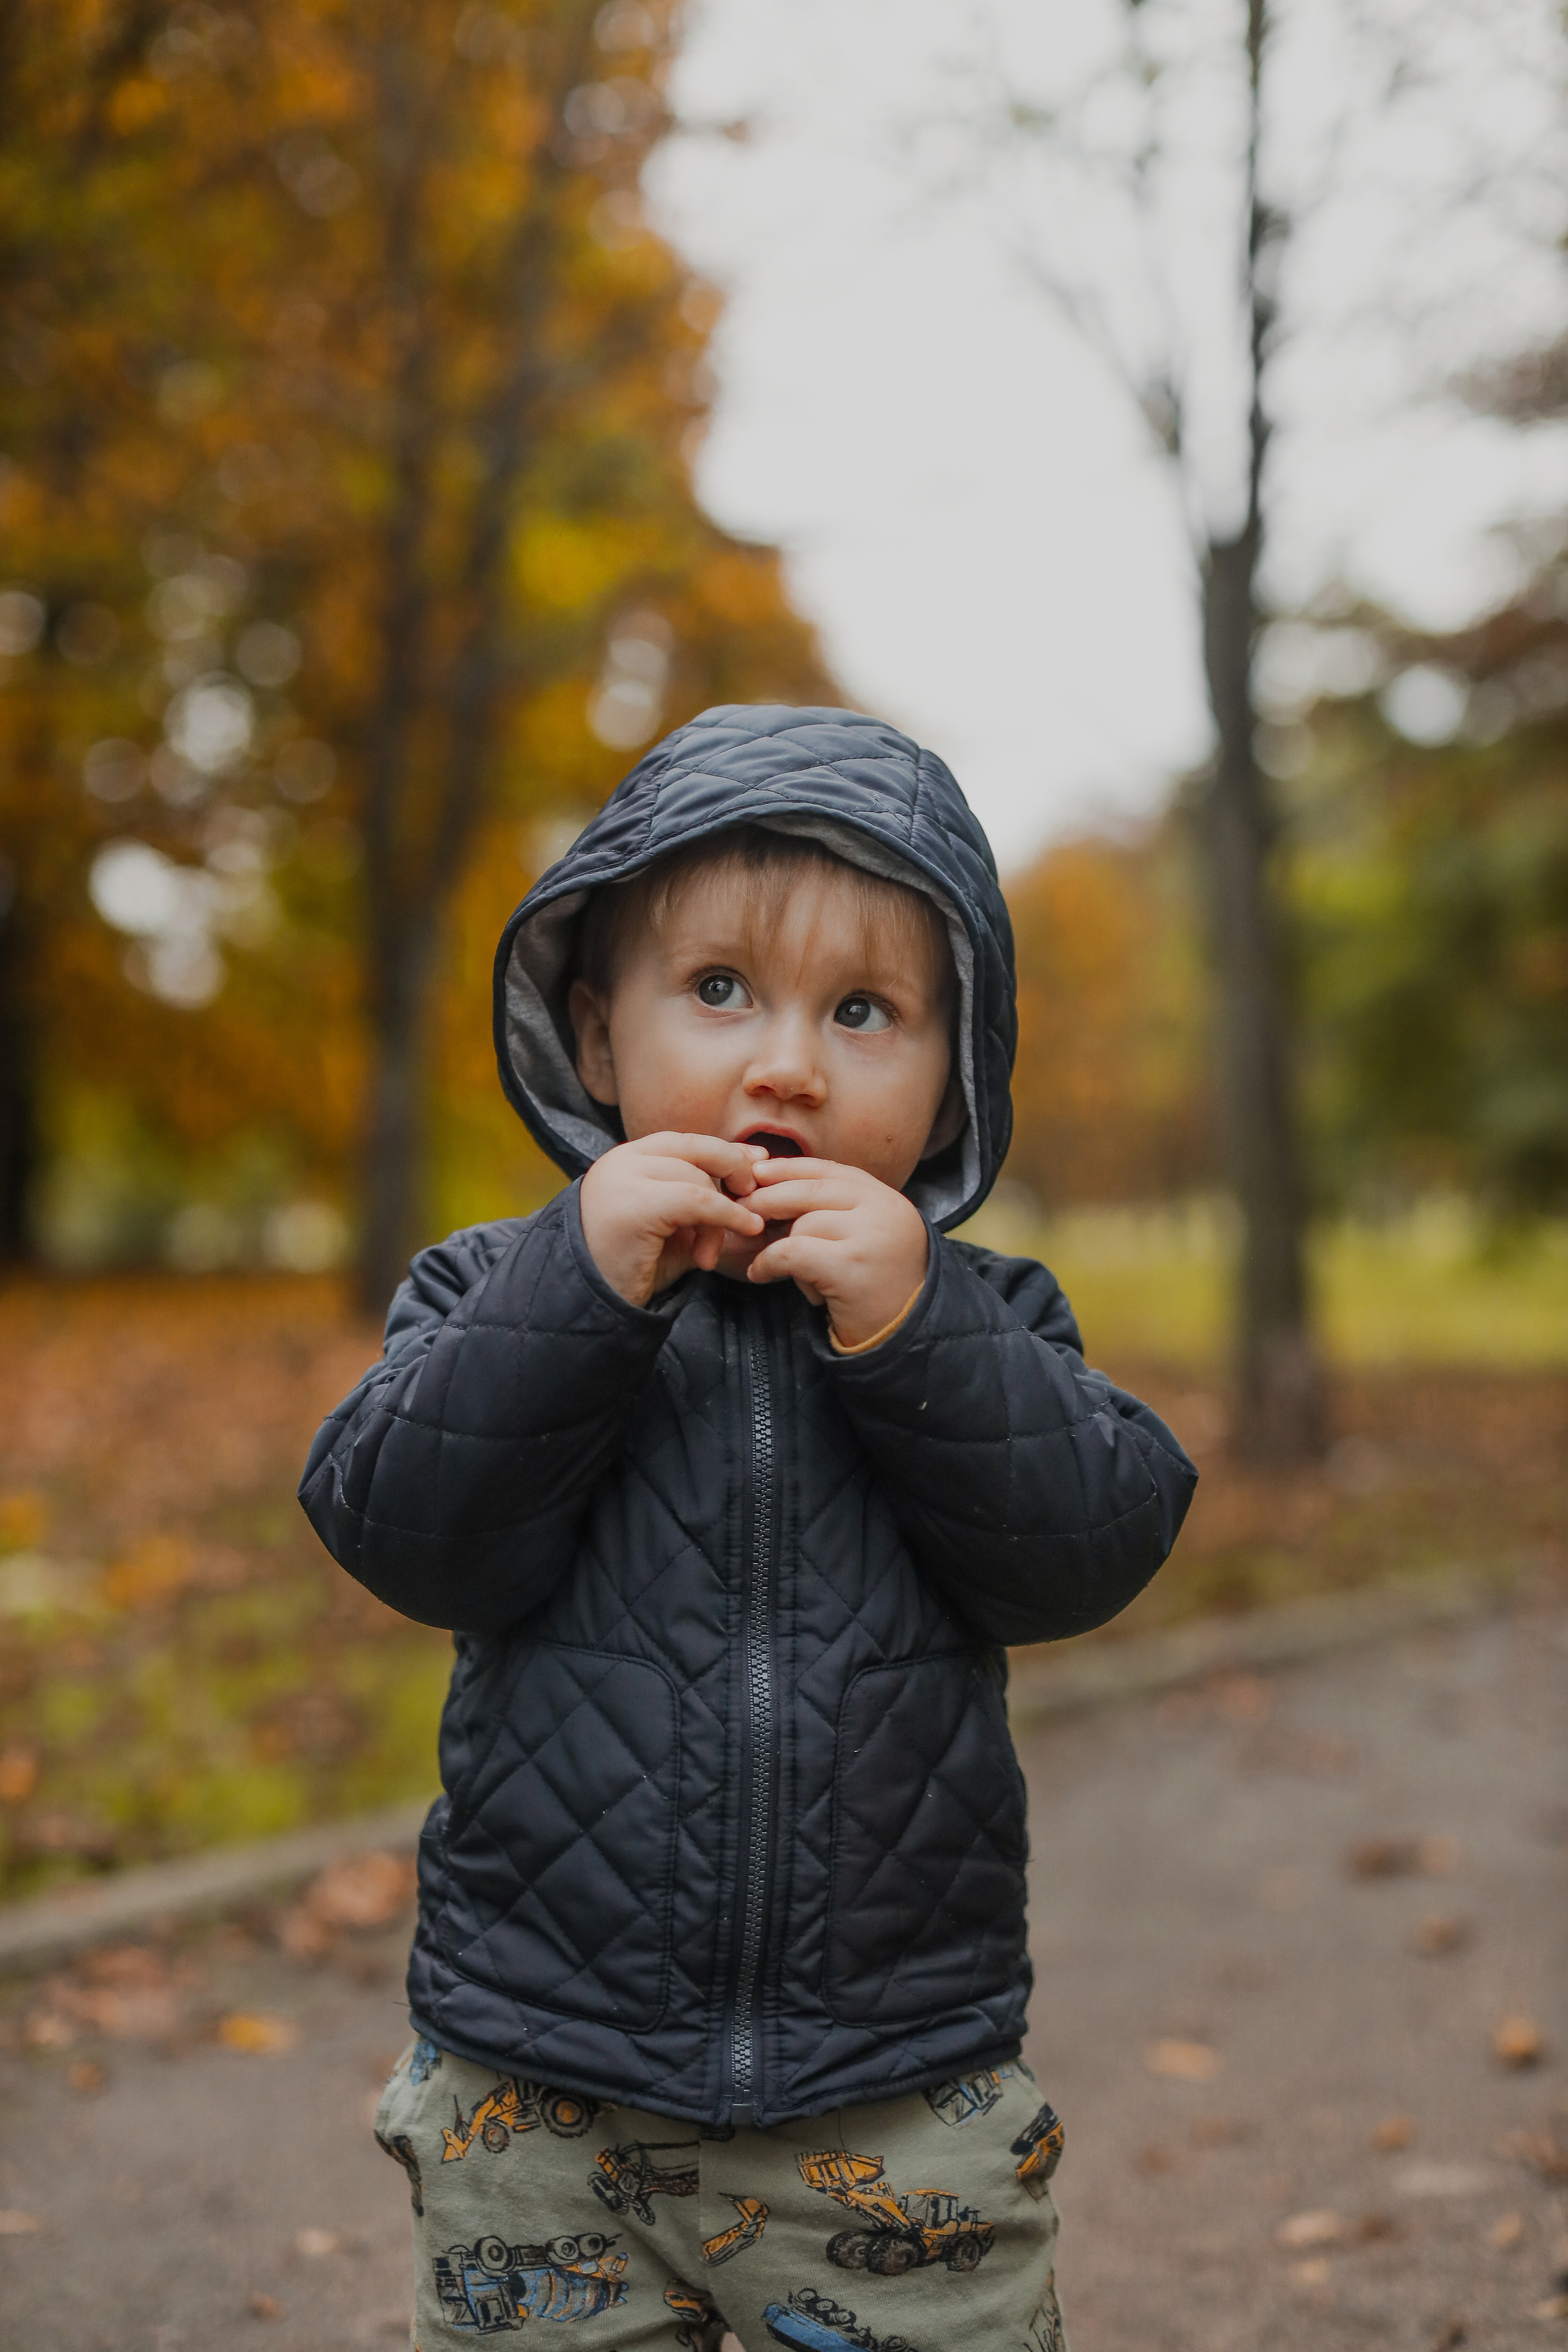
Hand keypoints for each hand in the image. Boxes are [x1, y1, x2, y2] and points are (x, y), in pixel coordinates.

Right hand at [578, 1133, 768, 1307]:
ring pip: (698, 1178)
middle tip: (751, 1203)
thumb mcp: (674, 1226)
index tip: (757, 1162)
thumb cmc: (630, 1268)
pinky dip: (726, 1215)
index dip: (725, 1151)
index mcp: (627, 1160)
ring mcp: (624, 1179)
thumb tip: (753, 1166)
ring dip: (721, 1215)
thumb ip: (705, 1199)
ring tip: (710, 1254)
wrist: (588, 1305)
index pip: (685, 1142)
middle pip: (695, 1150)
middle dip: (733, 1172)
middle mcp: (622, 1161)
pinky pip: (697, 1200)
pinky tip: (744, 1229)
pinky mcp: (635, 1205)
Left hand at [743, 1157, 928, 1347]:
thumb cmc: (875, 1289)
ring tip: (789, 1274)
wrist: (905, 1336)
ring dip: (782, 1248)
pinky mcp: (850, 1266)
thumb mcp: (863, 1238)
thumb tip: (768, 1185)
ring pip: (802, 1223)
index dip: (789, 1168)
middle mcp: (882, 1210)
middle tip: (741, 1213)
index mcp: (886, 1198)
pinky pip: (791, 1252)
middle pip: (811, 1189)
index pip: (830, 1170)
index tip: (757, 1172)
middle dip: (768, 1199)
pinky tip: (760, 1275)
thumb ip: (832, 1211)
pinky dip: (768, 1262)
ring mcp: (869, 1236)